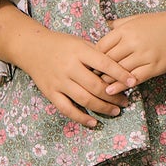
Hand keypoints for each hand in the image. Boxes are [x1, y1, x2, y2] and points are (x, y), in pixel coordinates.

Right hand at [0, 6, 130, 127]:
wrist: (31, 47)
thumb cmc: (61, 44)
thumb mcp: (80, 42)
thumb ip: (97, 54)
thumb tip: (120, 68)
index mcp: (79, 51)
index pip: (104, 63)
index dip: (120, 73)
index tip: (133, 81)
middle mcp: (69, 67)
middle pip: (96, 85)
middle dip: (114, 96)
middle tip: (126, 101)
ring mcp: (59, 81)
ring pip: (84, 99)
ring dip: (102, 107)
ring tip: (115, 111)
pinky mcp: (51, 92)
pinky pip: (67, 108)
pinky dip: (81, 117)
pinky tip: (93, 122)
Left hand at [95, 0, 165, 84]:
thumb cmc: (159, 23)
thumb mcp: (136, 18)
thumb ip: (120, 24)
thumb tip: (105, 27)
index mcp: (125, 30)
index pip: (101, 46)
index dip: (92, 58)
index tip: (87, 66)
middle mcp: (132, 42)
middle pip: (107, 60)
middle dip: (97, 71)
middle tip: (87, 80)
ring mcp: (143, 55)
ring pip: (119, 71)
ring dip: (107, 80)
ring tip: (97, 88)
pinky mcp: (154, 66)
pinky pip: (134, 78)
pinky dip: (122, 85)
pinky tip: (113, 90)